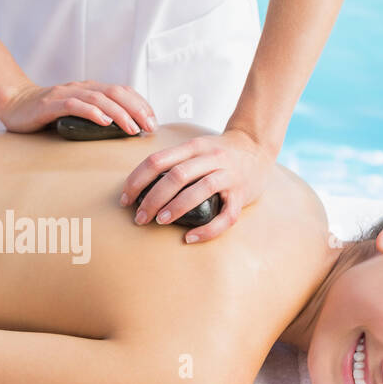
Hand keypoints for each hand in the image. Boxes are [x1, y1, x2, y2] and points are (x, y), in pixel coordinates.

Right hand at [0, 80, 156, 134]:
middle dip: (137, 109)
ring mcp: (66, 94)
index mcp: (90, 89)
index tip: (153, 121)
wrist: (14, 105)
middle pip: (116, 93)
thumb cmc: (47, 114)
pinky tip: (105, 122)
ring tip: (132, 128)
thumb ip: (96, 117)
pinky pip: (76, 105)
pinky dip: (93, 113)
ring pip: (100, 98)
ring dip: (119, 113)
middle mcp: (81, 87)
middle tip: (149, 127)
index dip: (141, 104)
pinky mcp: (51, 104)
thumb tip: (124, 131)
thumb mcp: (77, 114)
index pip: (123, 92)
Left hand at [121, 130, 276, 242]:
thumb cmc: (219, 152)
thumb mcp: (195, 147)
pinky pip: (226, 216)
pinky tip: (190, 237)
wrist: (257, 146)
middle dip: (152, 198)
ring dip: (176, 207)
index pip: (158, 160)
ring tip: (160, 221)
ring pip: (200, 190)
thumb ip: (173, 161)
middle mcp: (211, 158)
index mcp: (193, 147)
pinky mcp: (241, 194)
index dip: (137, 180)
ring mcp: (228, 176)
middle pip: (176, 176)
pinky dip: (207, 229)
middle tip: (139, 217)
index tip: (125, 199)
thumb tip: (139, 186)